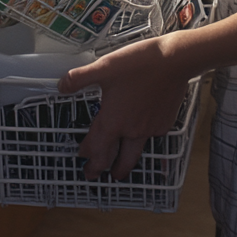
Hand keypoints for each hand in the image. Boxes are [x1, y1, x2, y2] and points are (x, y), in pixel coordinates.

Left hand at [58, 36, 189, 179]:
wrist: (174, 61)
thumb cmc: (140, 64)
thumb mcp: (104, 67)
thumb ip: (80, 78)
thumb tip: (62, 86)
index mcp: (113, 121)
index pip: (96, 146)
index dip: (87, 154)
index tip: (83, 158)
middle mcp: (131, 130)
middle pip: (116, 160)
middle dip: (104, 169)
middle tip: (96, 175)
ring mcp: (150, 129)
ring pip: (134, 153)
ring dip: (124, 164)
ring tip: (120, 169)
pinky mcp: (164, 123)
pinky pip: (150, 137)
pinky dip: (143, 140)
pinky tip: (142, 133)